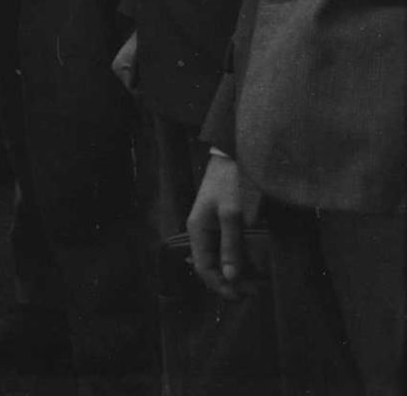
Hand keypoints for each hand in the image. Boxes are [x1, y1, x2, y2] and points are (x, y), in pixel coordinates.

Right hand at [188, 153, 257, 299]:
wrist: (235, 156)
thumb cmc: (231, 184)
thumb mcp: (232, 216)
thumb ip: (231, 247)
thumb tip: (230, 278)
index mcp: (198, 229)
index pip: (203, 268)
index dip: (220, 286)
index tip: (242, 297)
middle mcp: (202, 231)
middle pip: (211, 266)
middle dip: (230, 282)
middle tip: (254, 292)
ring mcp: (213, 228)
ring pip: (221, 260)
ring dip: (236, 273)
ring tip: (256, 283)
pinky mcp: (224, 224)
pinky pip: (229, 249)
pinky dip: (240, 261)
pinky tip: (253, 267)